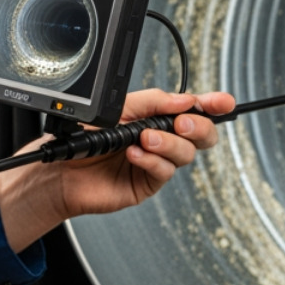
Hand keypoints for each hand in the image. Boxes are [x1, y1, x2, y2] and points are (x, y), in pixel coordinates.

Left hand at [0, 89, 234, 252]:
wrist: (61, 167)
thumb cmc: (85, 137)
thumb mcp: (119, 109)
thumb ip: (153, 102)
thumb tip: (184, 100)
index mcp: (157, 118)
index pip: (193, 110)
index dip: (212, 105)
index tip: (224, 102)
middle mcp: (161, 140)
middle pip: (201, 136)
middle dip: (198, 127)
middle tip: (182, 123)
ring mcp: (156, 163)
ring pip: (185, 154)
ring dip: (168, 144)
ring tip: (144, 139)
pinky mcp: (147, 184)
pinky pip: (163, 172)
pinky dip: (151, 161)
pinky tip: (133, 155)